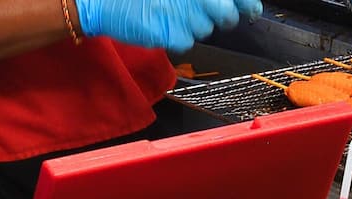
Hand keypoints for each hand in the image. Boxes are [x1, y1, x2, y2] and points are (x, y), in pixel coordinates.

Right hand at [78, 0, 263, 52]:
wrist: (100, 2)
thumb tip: (228, 2)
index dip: (247, 4)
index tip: (251, 9)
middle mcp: (192, 0)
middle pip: (225, 16)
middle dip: (220, 17)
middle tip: (203, 13)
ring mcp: (182, 17)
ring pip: (204, 29)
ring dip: (193, 25)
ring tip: (171, 14)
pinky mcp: (170, 35)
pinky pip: (186, 41)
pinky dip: (176, 35)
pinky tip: (161, 24)